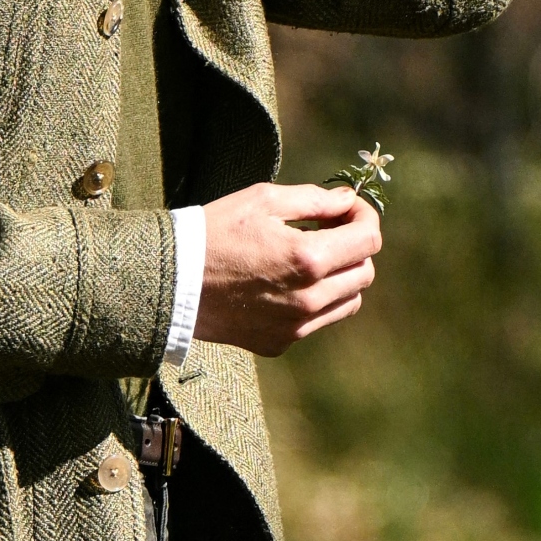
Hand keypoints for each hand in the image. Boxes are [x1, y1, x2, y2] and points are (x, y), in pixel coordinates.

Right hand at [192, 181, 380, 356]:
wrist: (171, 282)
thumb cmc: (214, 231)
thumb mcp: (263, 200)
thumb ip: (314, 199)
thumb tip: (349, 200)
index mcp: (308, 258)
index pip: (368, 240)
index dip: (366, 217)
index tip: (348, 209)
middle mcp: (309, 298)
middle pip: (364, 272)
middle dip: (355, 246)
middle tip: (328, 228)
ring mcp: (296, 325)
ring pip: (349, 300)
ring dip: (341, 276)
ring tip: (311, 257)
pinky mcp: (281, 341)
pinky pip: (318, 320)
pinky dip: (317, 300)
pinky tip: (288, 282)